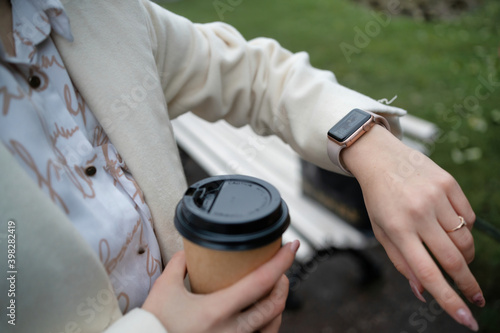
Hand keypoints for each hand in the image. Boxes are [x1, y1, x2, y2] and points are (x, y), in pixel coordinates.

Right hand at [142, 240, 298, 332]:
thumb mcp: (165, 288)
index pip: (260, 282)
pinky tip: (262, 314)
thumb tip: (190, 252)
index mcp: (217, 311)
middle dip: (284, 282)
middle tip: (281, 268)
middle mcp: (232, 331)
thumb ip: (179, 265)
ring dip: (278, 304)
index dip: (281, 262)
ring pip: (273, 325)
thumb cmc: (155, 325)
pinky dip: (268, 324)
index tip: (292, 247)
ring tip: (274, 289)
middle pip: (275, 305)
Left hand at [342, 125, 483, 330]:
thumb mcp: (381, 231)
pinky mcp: (449, 183)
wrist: (380, 157)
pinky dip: (464, 228)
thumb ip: (401, 262)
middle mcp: (418, 213)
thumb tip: (422, 292)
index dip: (449, 300)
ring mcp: (436, 196)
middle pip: (454, 260)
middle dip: (469, 285)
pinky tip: (449, 224)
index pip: (428, 273)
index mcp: (397, 229)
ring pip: (465, 240)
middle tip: (476, 298)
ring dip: (465, 256)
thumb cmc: (378, 199)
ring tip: (454, 255)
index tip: (467, 320)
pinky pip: (469, 217)